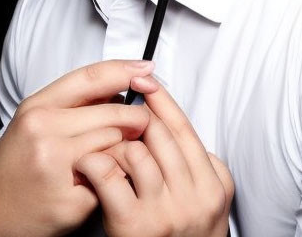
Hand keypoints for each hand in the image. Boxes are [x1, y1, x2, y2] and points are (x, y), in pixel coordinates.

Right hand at [0, 59, 158, 236]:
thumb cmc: (17, 166)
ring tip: (114, 156)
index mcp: (37, 108)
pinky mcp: (68, 199)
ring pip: (116, 144)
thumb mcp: (36, 122)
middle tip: (142, 124)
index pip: (90, 77)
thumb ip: (74, 104)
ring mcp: (55, 165)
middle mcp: (43, 131)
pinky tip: (102, 181)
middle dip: (135, 118)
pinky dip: (114, 178)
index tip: (147, 69)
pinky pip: (111, 178)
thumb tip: (122, 89)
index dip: (124, 70)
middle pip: (113, 113)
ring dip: (124, 149)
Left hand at [81, 74, 233, 236]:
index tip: (145, 79)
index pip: (184, 129)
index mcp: (214, 185)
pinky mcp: (136, 225)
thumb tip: (176, 125)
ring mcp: (167, 211)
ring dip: (112, 143)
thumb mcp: (206, 201)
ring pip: (135, 150)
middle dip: (134, 118)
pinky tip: (86, 164)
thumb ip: (198, 166)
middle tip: (114, 108)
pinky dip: (95, 164)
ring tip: (99, 143)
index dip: (162, 101)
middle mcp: (196, 196)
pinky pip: (111, 177)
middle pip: (160, 134)